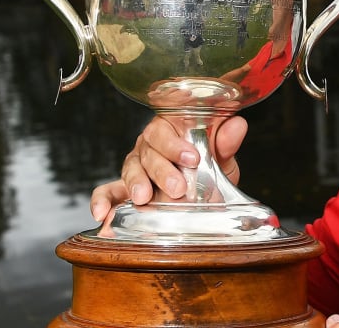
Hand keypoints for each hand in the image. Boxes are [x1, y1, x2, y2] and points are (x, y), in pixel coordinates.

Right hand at [89, 115, 248, 221]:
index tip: (193, 158)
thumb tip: (237, 124)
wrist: (205, 200)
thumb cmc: (210, 172)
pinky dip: (101, 200)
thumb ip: (226, 143)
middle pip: (149, 151)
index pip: (167, 130)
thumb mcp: (222, 160)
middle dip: (162, 170)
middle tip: (177, 188)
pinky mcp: (122, 190)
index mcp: (173, 131)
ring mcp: (136, 167)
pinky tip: (103, 214)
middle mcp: (151, 146)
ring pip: (130, 168)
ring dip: (136, 183)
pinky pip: (106, 191)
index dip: (177, 144)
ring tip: (143, 198)